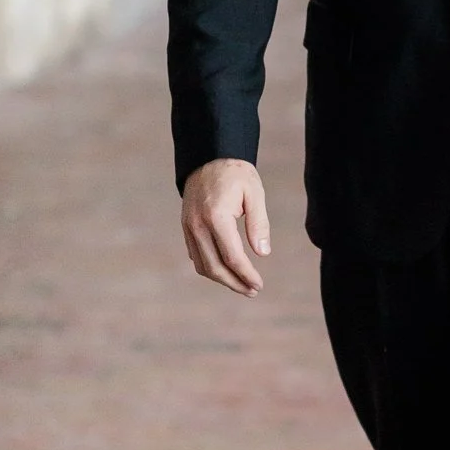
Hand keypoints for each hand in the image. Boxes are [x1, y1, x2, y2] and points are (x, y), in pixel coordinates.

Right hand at [181, 158, 271, 294]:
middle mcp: (198, 225)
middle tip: (253, 291)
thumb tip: (263, 253)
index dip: (246, 275)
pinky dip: (210, 268)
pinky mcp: (186, 228)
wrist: (208, 158)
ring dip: (222, 279)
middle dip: (235, 283)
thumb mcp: (254, 193)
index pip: (232, 257)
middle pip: (215, 267)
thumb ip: (259, 224)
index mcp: (216, 217)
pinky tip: (226, 271)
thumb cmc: (236, 175)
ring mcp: (189, 227)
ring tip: (242, 286)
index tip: (259, 285)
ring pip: (203, 265)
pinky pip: (196, 256)